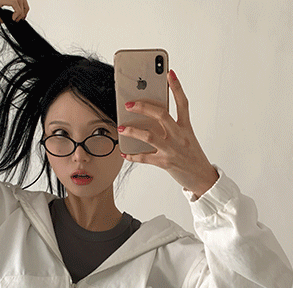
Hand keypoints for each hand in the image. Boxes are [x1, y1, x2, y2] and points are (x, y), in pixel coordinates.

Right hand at [0, 0, 28, 29]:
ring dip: (21, 10)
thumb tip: (15, 19)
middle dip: (25, 8)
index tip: (21, 18)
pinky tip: (13, 18)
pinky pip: (12, 0)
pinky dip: (17, 10)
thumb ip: (4, 16)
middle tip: (21, 19)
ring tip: (16, 19)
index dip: (23, 7)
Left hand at [118, 70, 218, 197]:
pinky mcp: (165, 163)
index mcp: (186, 127)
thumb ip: (172, 127)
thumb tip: (151, 118)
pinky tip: (124, 152)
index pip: (182, 103)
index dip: (177, 87)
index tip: (169, 73)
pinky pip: (145, 158)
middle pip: (161, 115)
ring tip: (121, 128)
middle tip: (129, 104)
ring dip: (132, 131)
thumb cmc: (192, 156)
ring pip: (149, 136)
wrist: (202, 177)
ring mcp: (172, 150)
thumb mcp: (187, 138)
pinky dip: (132, 155)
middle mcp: (179, 136)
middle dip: (143, 107)